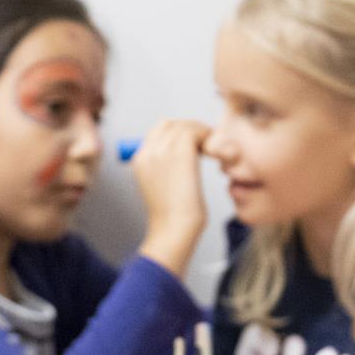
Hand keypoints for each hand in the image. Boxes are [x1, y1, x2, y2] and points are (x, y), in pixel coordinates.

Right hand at [132, 118, 210, 276]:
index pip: (159, 130)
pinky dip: (209, 138)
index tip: (196, 146)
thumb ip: (167, 165)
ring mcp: (161, 151)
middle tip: (207, 147)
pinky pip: (196, 131)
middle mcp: (147, 152)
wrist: (173, 230)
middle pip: (172, 124)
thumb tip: (190, 148)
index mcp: (139, 160)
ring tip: (213, 153)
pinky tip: (216, 155)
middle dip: (192, 131)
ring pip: (186, 126)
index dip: (179, 133)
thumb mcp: (162, 186)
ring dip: (203, 135)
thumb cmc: (173, 216)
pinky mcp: (180, 153)